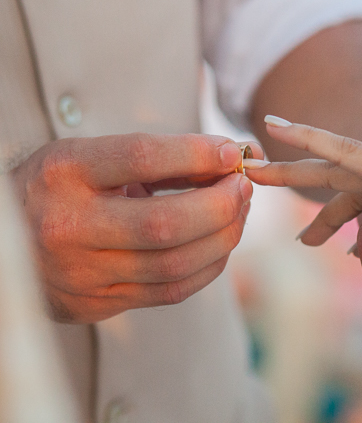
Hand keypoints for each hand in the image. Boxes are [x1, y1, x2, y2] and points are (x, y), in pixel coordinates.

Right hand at [10, 134, 259, 323]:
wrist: (5, 240)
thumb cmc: (63, 187)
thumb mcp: (94, 157)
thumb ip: (160, 157)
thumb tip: (233, 156)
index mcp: (63, 173)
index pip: (140, 157)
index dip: (196, 153)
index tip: (233, 151)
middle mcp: (67, 226)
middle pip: (165, 223)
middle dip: (220, 205)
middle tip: (244, 187)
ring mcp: (80, 273)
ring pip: (175, 264)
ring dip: (223, 237)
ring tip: (238, 213)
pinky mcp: (95, 304)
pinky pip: (170, 292)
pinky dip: (208, 266)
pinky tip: (219, 244)